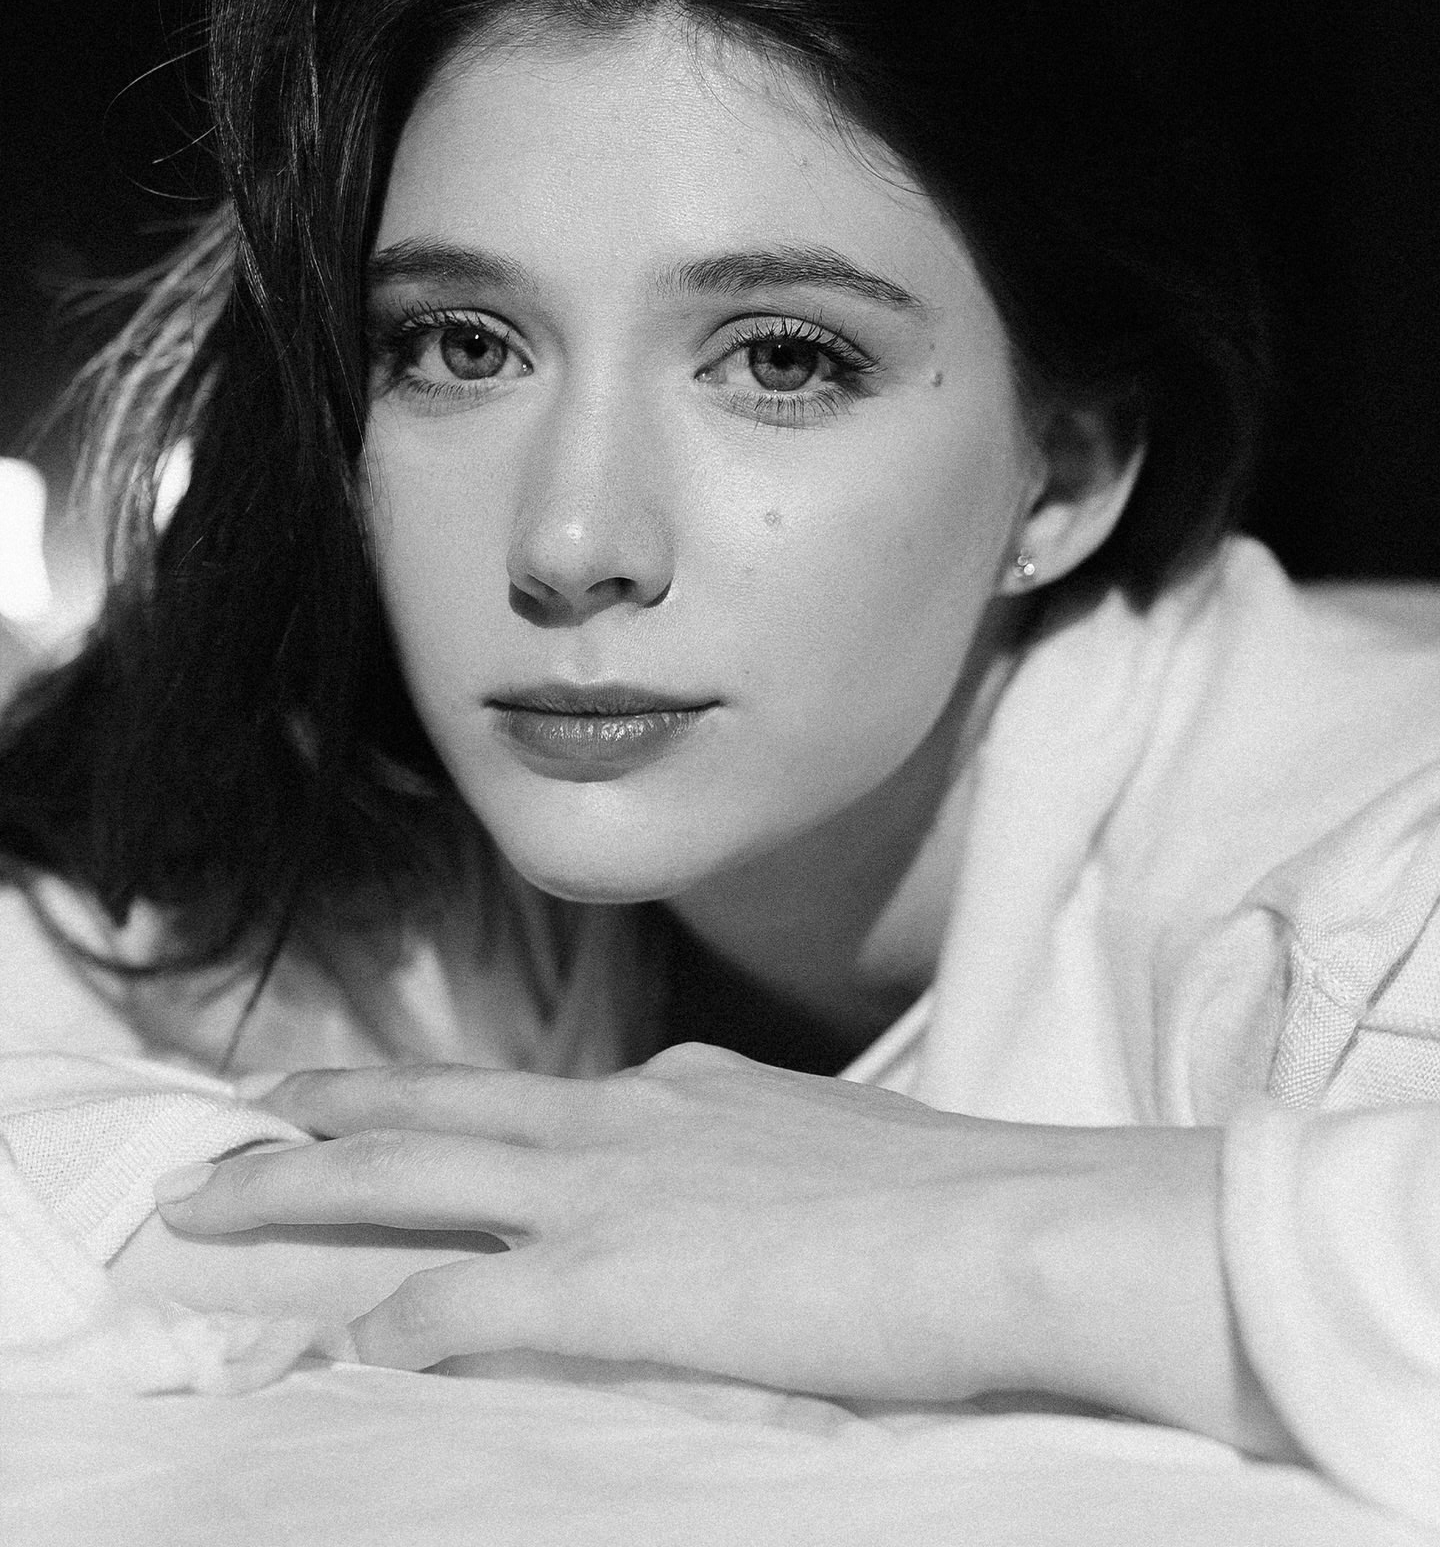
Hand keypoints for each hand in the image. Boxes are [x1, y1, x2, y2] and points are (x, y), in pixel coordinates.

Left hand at [154, 1044, 1291, 1451]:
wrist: (1005, 1226)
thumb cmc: (950, 1199)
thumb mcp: (830, 1153)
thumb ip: (761, 1162)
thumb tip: (744, 1197)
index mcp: (684, 1090)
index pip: (536, 1095)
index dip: (452, 1105)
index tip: (395, 1110)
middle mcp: (626, 1119)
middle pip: (440, 1110)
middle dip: (331, 1116)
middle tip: (245, 1119)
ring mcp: (610, 1193)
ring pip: (413, 1175)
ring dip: (306, 1188)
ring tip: (222, 1195)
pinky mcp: (612, 1281)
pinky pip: (465, 1302)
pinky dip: (402, 1322)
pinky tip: (360, 1348)